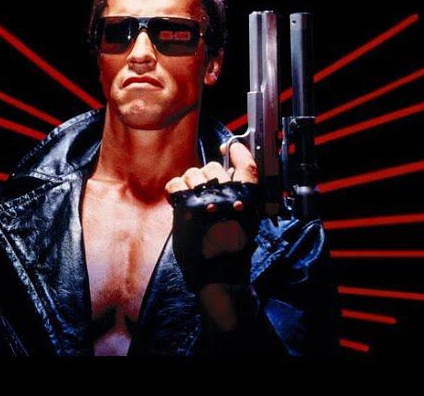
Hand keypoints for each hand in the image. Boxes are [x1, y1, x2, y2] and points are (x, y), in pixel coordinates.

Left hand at [164, 142, 258, 258]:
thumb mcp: (248, 221)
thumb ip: (240, 198)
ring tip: (192, 199)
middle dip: (206, 174)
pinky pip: (176, 184)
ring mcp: (206, 202)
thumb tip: (229, 178)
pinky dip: (175, 189)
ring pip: (193, 173)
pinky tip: (178, 200)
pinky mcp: (186, 209)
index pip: (247, 166)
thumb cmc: (234, 251)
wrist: (220, 275)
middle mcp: (227, 198)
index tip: (231, 147)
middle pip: (213, 168)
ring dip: (190, 183)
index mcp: (246, 200)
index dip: (239, 152)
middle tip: (204, 190)